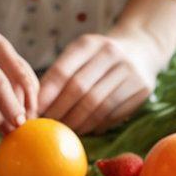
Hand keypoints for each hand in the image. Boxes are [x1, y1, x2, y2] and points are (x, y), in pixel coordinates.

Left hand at [38, 0, 175, 132]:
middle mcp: (112, 54)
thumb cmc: (97, 58)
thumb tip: (33, 106)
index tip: (33, 112)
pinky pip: (113, 113)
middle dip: (58, 112)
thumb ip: (58, 75)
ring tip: (62, 132)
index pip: (62, 72)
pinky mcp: (142, 89)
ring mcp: (130, 71)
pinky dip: (95, 125)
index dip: (46, 95)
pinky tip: (83, 129)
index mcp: (89, 43)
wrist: (142, 49)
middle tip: (45, 127)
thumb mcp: (78, 55)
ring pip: (96, 105)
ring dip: (76, 123)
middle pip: (79, 90)